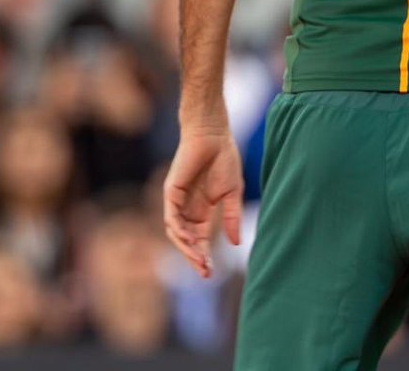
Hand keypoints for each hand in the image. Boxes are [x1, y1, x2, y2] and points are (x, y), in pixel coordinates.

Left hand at [163, 130, 242, 277]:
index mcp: (202, 211)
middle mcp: (187, 210)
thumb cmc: (224, 159)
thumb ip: (232, 217)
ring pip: (177, 233)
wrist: (214, 135)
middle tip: (205, 272)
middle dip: (195, 258)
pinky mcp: (171, 192)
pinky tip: (189, 239)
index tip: (211, 273)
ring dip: (186, 248)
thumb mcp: (232, 193)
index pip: (199, 240)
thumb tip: (237, 243)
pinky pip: (171, 217)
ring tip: (199, 259)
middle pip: (187, 241)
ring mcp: (177, 202)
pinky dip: (178, 230)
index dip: (204, 256)